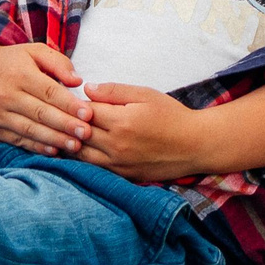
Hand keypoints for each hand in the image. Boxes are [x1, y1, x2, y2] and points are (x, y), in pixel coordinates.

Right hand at [0, 42, 89, 154]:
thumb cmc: (12, 61)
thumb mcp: (34, 51)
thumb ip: (58, 62)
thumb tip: (78, 81)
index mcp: (19, 74)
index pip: (48, 92)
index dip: (69, 104)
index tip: (89, 114)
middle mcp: (5, 95)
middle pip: (40, 113)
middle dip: (65, 125)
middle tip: (87, 133)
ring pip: (30, 130)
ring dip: (54, 140)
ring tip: (76, 145)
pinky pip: (18, 140)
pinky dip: (37, 147)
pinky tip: (54, 151)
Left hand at [75, 83, 204, 182]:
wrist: (194, 145)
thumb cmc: (171, 115)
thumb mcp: (145, 94)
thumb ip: (114, 91)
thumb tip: (87, 89)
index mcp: (121, 121)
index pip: (85, 111)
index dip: (78, 104)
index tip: (77, 100)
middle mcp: (116, 145)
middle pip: (79, 133)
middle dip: (72, 123)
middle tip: (70, 115)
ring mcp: (119, 163)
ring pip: (82, 154)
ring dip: (74, 142)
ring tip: (73, 132)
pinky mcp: (123, 175)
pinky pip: (94, 168)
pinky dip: (85, 158)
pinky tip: (84, 148)